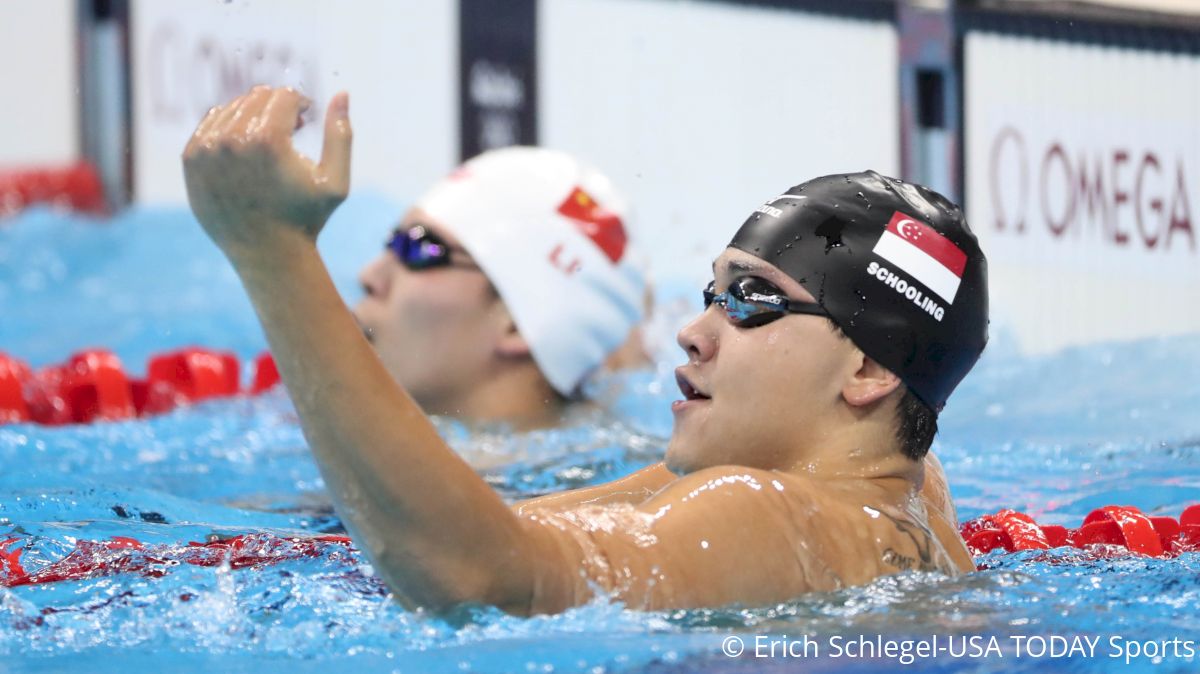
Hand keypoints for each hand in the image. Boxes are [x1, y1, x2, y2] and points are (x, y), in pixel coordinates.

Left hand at [182, 86, 351, 257]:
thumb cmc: (307, 218)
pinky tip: (245, 148)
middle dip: (278, 108)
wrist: (267, 254)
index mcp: (267, 139)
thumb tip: (342, 93)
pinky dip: (228, 128)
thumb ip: (341, 134)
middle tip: (290, 130)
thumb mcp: (336, 181)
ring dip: (253, 116)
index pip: (284, 95)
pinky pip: (209, 124)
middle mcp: (231, 139)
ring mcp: (206, 149)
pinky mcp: (190, 160)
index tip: (306, 119)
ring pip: (232, 107)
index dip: (301, 103)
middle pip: (257, 97)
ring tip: (268, 140)